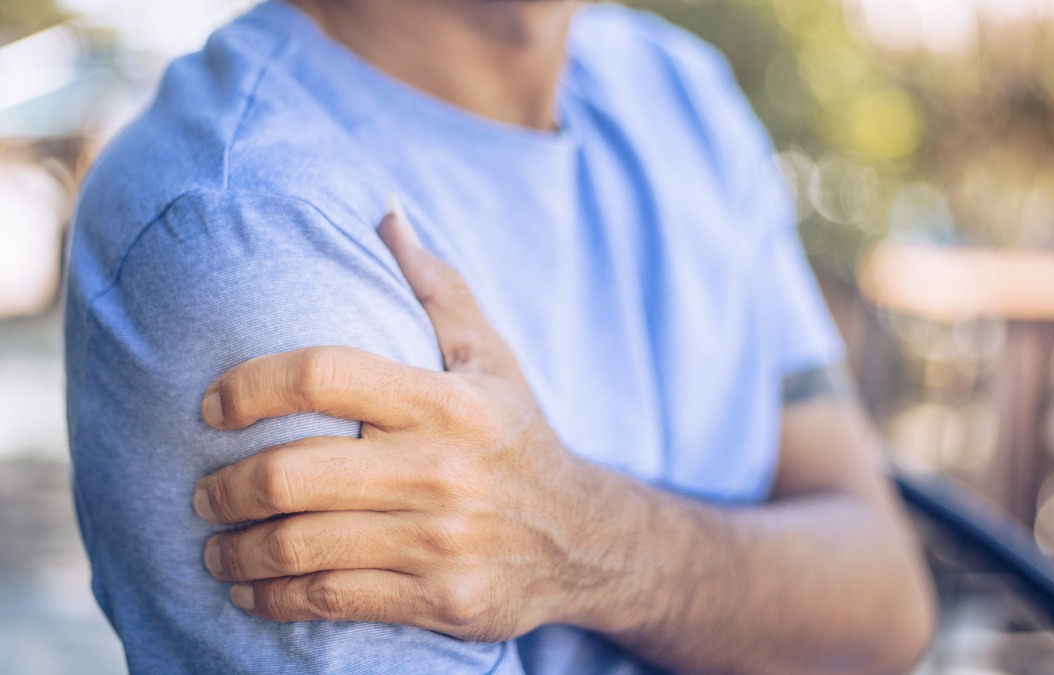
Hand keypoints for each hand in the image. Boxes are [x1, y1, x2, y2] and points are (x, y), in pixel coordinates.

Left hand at [194, 210, 592, 639]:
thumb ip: (436, 287)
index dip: (249, 386)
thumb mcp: (492, 356)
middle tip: (203, 492)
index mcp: (448, 399)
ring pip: (299, 547)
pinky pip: (329, 601)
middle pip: (291, 474)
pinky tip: (252, 591)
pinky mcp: (440, 599)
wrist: (582, 540)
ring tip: (214, 545)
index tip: (211, 407)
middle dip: (224, 487)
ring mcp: (440, 540)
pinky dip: (272, 600)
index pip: (324, 375)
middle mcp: (442, 469)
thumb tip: (384, 214)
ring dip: (235, 552)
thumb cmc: (517, 436)